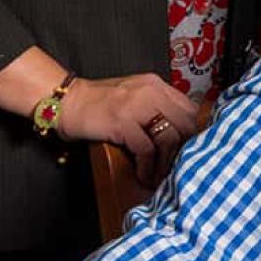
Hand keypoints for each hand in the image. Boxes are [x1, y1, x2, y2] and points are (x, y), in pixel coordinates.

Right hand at [58, 74, 201, 185]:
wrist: (67, 103)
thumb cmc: (99, 103)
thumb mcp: (133, 95)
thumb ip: (156, 106)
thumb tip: (180, 133)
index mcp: (155, 85)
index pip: (189, 109)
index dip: (193, 133)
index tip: (189, 150)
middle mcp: (150, 92)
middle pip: (185, 124)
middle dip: (185, 149)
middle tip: (179, 166)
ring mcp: (136, 106)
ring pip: (169, 138)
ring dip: (167, 162)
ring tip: (161, 175)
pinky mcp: (122, 122)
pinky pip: (146, 150)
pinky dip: (148, 167)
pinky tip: (144, 175)